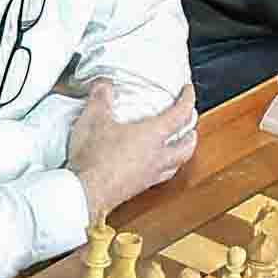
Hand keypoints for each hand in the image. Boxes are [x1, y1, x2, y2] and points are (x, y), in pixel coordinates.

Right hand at [65, 77, 193, 221]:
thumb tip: (104, 85)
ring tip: (178, 149)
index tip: (188, 92)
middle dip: (191, 133)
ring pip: (176, 164)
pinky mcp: (138, 188)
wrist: (86, 192)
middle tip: (190, 126)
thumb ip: (100, 98)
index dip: (188, 100)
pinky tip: (153, 168)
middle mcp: (156, 156)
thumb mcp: (93, 119)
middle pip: (186, 145)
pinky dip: (164, 169)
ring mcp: (149, 175)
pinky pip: (160, 177)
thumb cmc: (94, 158)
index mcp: (151, 136)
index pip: (179, 115)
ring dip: (181, 154)